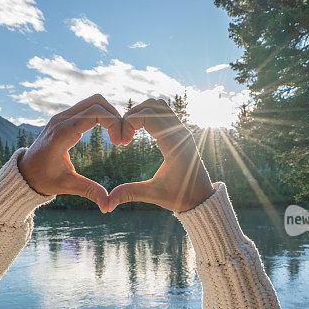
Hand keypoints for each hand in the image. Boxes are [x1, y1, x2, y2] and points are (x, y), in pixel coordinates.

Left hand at [17, 94, 122, 212]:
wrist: (25, 172)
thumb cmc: (43, 179)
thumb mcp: (67, 185)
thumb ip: (89, 191)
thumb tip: (108, 206)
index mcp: (62, 133)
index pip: (94, 113)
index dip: (113, 123)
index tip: (120, 143)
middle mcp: (62, 119)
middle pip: (97, 101)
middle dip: (115, 116)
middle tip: (122, 138)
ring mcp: (62, 116)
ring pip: (93, 101)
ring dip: (109, 113)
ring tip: (117, 135)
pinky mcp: (64, 117)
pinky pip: (88, 106)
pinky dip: (102, 114)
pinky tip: (107, 132)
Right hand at [106, 98, 215, 213]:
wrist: (202, 197)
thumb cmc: (180, 197)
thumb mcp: (153, 195)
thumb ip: (129, 193)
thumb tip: (106, 203)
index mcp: (174, 144)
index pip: (147, 116)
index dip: (128, 122)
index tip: (121, 142)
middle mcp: (180, 132)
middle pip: (151, 105)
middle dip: (131, 115)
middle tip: (122, 135)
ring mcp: (182, 129)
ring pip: (158, 105)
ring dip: (140, 112)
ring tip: (129, 131)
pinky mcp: (181, 131)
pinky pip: (164, 111)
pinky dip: (149, 114)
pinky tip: (139, 131)